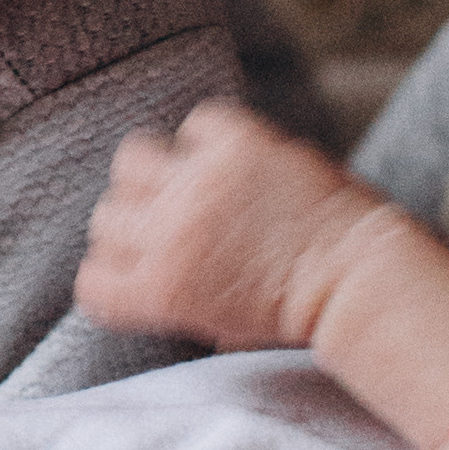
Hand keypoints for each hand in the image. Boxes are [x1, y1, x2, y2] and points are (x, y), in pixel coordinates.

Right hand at [77, 99, 371, 351]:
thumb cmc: (293, 313)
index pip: (91, 280)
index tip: (137, 270)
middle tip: (170, 227)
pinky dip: (208, 136)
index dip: (113, 274)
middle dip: (134, 227)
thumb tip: (140, 269)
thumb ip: (170, 299)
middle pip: (105, 220)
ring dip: (154, 173)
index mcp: (160, 292)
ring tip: (186, 182)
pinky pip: (196, 122)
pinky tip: (228, 158)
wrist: (357, 281)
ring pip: (131, 160)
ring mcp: (200, 183)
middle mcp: (169, 235)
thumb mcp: (216, 327)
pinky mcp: (236, 143)